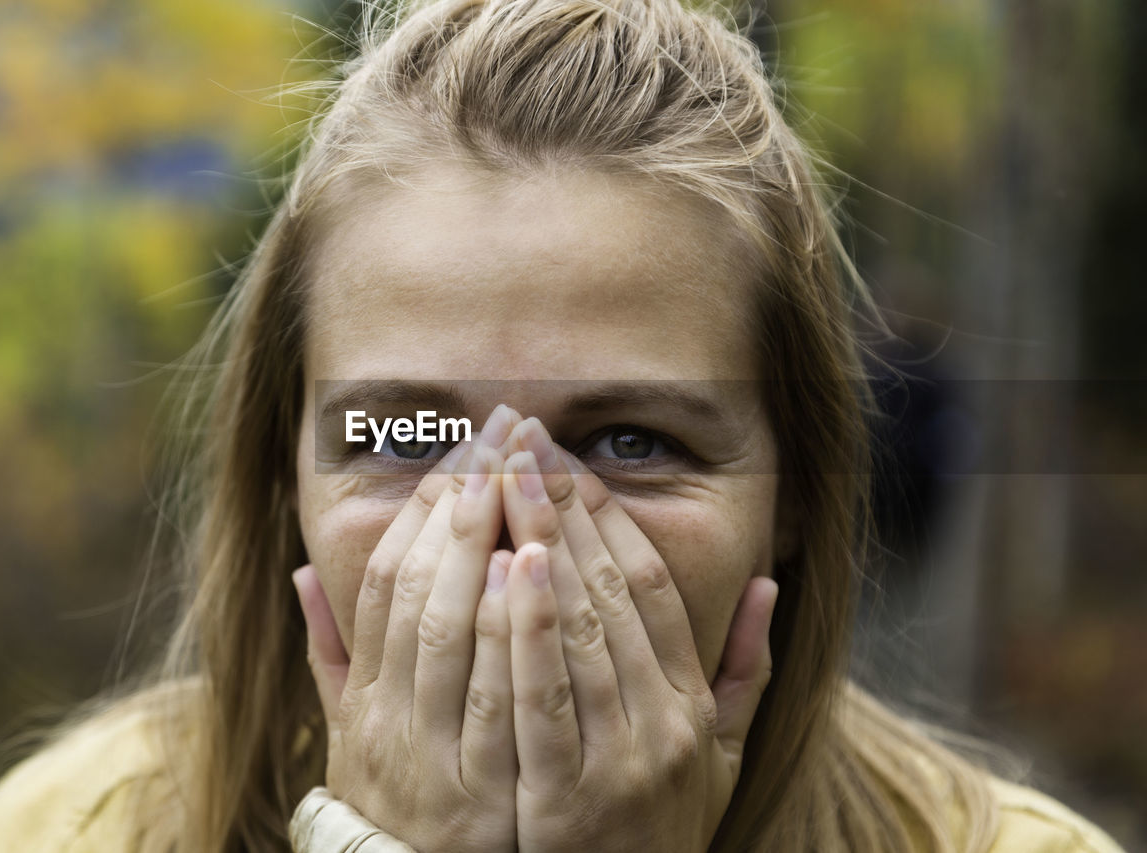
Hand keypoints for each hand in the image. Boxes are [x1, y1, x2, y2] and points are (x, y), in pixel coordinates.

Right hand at [292, 405, 523, 851]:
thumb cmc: (404, 809)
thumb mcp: (352, 739)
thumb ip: (334, 657)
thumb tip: (300, 575)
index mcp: (367, 702)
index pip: (385, 585)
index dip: (421, 515)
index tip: (460, 457)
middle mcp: (393, 725)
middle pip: (420, 592)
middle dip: (463, 506)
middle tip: (500, 435)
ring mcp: (442, 761)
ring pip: (454, 631)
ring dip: (485, 545)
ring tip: (518, 473)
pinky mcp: (497, 799)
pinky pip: (502, 699)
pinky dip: (512, 628)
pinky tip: (533, 564)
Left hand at [496, 417, 778, 851]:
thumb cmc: (660, 826)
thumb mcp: (720, 757)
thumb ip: (745, 671)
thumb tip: (765, 586)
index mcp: (691, 703)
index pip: (652, 585)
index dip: (608, 516)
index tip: (566, 460)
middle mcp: (663, 722)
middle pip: (610, 590)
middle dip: (563, 507)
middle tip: (523, 441)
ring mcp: (617, 759)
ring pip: (579, 629)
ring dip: (539, 544)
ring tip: (502, 476)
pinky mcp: (565, 798)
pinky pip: (542, 697)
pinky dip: (526, 628)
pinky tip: (505, 566)